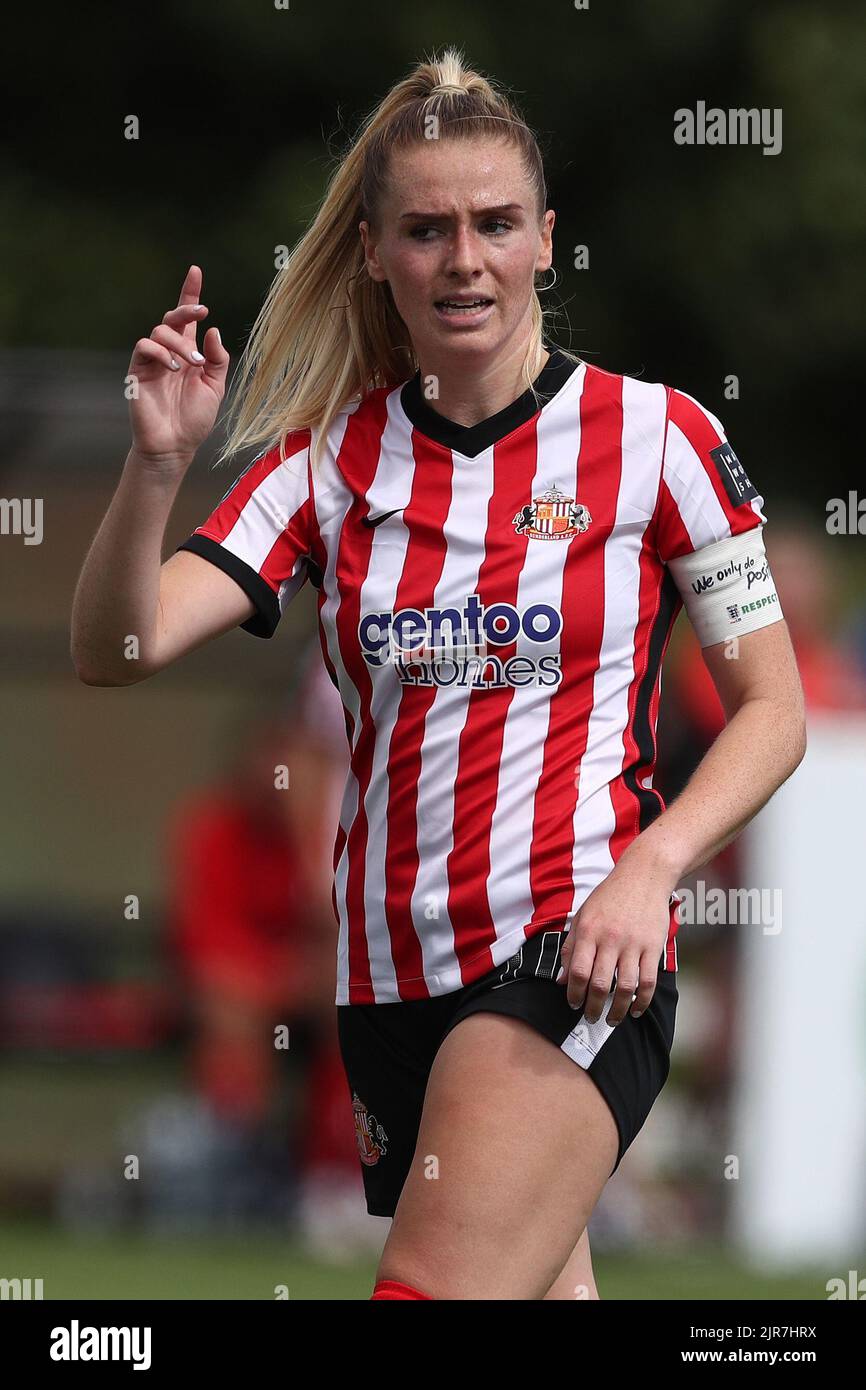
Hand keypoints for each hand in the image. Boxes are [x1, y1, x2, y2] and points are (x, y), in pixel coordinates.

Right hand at [127, 263, 229, 465]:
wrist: (174, 444)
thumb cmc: (194, 419)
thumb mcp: (215, 387)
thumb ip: (217, 359)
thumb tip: (212, 330)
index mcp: (188, 353)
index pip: (186, 318)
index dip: (189, 293)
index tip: (195, 270)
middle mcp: (169, 352)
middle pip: (172, 318)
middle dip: (187, 309)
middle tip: (203, 312)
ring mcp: (152, 361)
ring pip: (159, 331)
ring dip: (179, 343)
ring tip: (192, 364)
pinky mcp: (138, 371)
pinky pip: (144, 347)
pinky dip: (160, 352)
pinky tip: (173, 367)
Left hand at [556, 857, 673, 1025]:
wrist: (644, 875)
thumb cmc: (609, 896)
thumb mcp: (582, 915)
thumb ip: (570, 947)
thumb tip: (561, 979)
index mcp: (589, 931)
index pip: (577, 971)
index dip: (573, 993)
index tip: (573, 1003)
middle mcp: (610, 939)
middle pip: (600, 983)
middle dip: (593, 1007)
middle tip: (591, 1018)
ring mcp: (634, 944)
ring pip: (626, 987)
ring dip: (618, 1010)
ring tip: (611, 1019)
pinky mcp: (654, 947)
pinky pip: (648, 981)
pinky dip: (642, 1000)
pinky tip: (636, 1009)